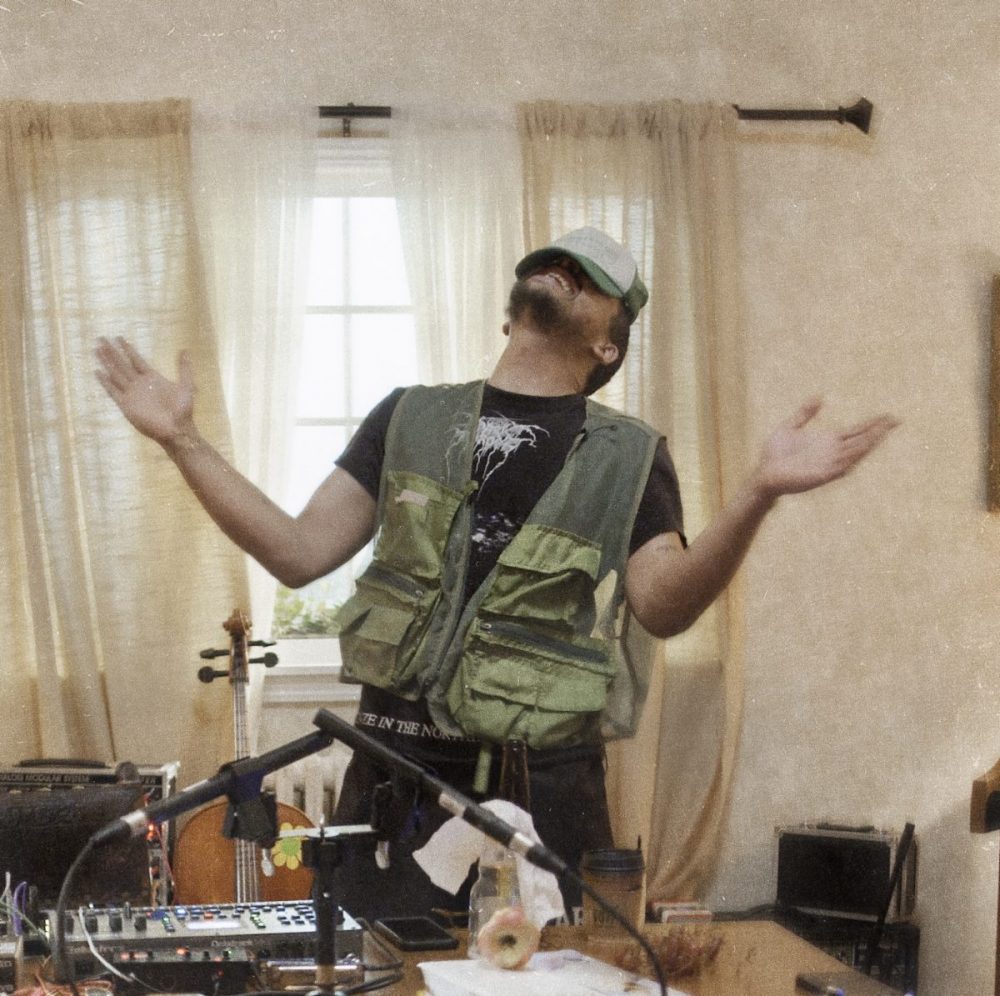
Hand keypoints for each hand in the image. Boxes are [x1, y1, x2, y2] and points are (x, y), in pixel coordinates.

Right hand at [94, 336, 195, 445]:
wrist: (177, 429)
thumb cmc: (183, 409)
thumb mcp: (186, 385)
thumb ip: (184, 368)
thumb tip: (185, 350)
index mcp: (152, 378)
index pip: (136, 360)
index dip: (127, 349)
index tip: (118, 337)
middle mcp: (139, 384)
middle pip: (122, 364)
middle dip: (112, 352)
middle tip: (101, 338)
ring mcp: (132, 394)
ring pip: (115, 374)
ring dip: (106, 362)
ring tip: (97, 350)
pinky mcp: (126, 405)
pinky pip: (113, 391)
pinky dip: (105, 382)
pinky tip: (97, 372)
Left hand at [753, 399, 898, 499]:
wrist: (763, 474)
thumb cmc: (774, 454)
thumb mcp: (790, 427)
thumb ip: (804, 413)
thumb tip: (818, 396)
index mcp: (827, 441)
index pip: (856, 431)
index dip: (872, 424)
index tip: (888, 416)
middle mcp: (832, 452)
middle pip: (861, 440)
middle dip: (878, 431)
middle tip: (896, 420)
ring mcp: (829, 463)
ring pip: (855, 452)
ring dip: (869, 442)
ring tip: (884, 431)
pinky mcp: (822, 474)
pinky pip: (842, 466)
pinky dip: (852, 458)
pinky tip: (862, 450)